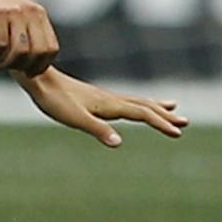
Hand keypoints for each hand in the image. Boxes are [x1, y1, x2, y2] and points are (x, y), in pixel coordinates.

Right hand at [0, 0, 59, 74]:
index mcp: (39, 14)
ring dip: (8, 64)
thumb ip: (27, 30)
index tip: (29, 72)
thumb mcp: (18, 12)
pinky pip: (0, 45)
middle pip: (38, 52)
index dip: (42, 65)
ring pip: (20, 51)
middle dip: (25, 67)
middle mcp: (31, 13)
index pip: (52, 48)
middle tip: (10, 68)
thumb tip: (30, 61)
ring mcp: (14, 13)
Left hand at [19, 68, 187, 146]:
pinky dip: (138, 104)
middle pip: (144, 106)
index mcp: (109, 104)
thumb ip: (97, 129)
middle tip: (185, 121)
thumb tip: (119, 142)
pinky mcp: (95, 98)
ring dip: (155, 106)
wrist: (37, 79)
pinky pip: (124, 101)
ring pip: (136, 101)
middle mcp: (110, 99)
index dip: (161, 123)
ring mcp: (103, 97)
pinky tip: (133, 107)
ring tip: (172, 107)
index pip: (142, 114)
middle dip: (164, 114)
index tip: (178, 132)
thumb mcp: (74, 119)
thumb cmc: (54, 100)